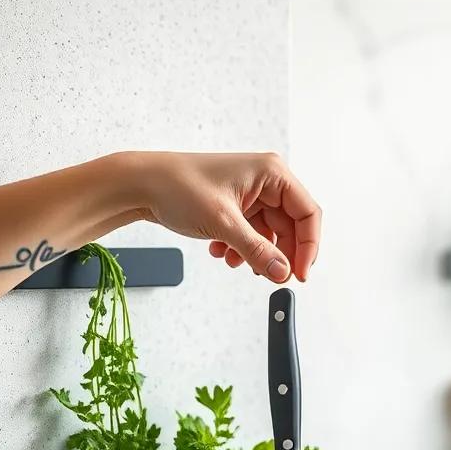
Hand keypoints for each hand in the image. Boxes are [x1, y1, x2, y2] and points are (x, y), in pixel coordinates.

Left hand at [132, 151, 320, 282]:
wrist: (142, 185)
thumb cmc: (178, 187)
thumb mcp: (224, 224)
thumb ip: (258, 251)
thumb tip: (282, 273)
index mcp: (271, 172)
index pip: (307, 213)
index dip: (308, 247)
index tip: (300, 274)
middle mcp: (265, 181)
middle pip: (291, 227)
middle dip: (278, 254)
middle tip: (270, 277)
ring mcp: (251, 194)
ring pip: (270, 234)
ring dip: (255, 254)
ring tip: (236, 263)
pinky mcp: (236, 206)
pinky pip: (251, 234)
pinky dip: (241, 249)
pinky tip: (222, 253)